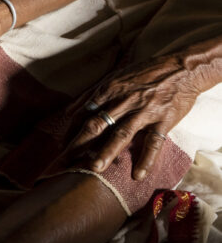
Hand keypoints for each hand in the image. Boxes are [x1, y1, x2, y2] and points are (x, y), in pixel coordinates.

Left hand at [63, 56, 207, 179]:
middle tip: (64, 164)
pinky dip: (146, 158)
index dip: (69, 133)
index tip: (59, 150)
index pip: (82, 115)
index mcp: (108, 91)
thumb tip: (68, 112)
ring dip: (107, 151)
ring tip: (94, 169)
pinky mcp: (163, 120)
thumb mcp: (114, 77)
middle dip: (78, 145)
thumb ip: (91, 95)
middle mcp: (123, 101)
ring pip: (121, 133)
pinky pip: (154, 142)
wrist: (183, 68)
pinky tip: (138, 174)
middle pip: (96, 125)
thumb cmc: (145, 74)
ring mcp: (143, 111)